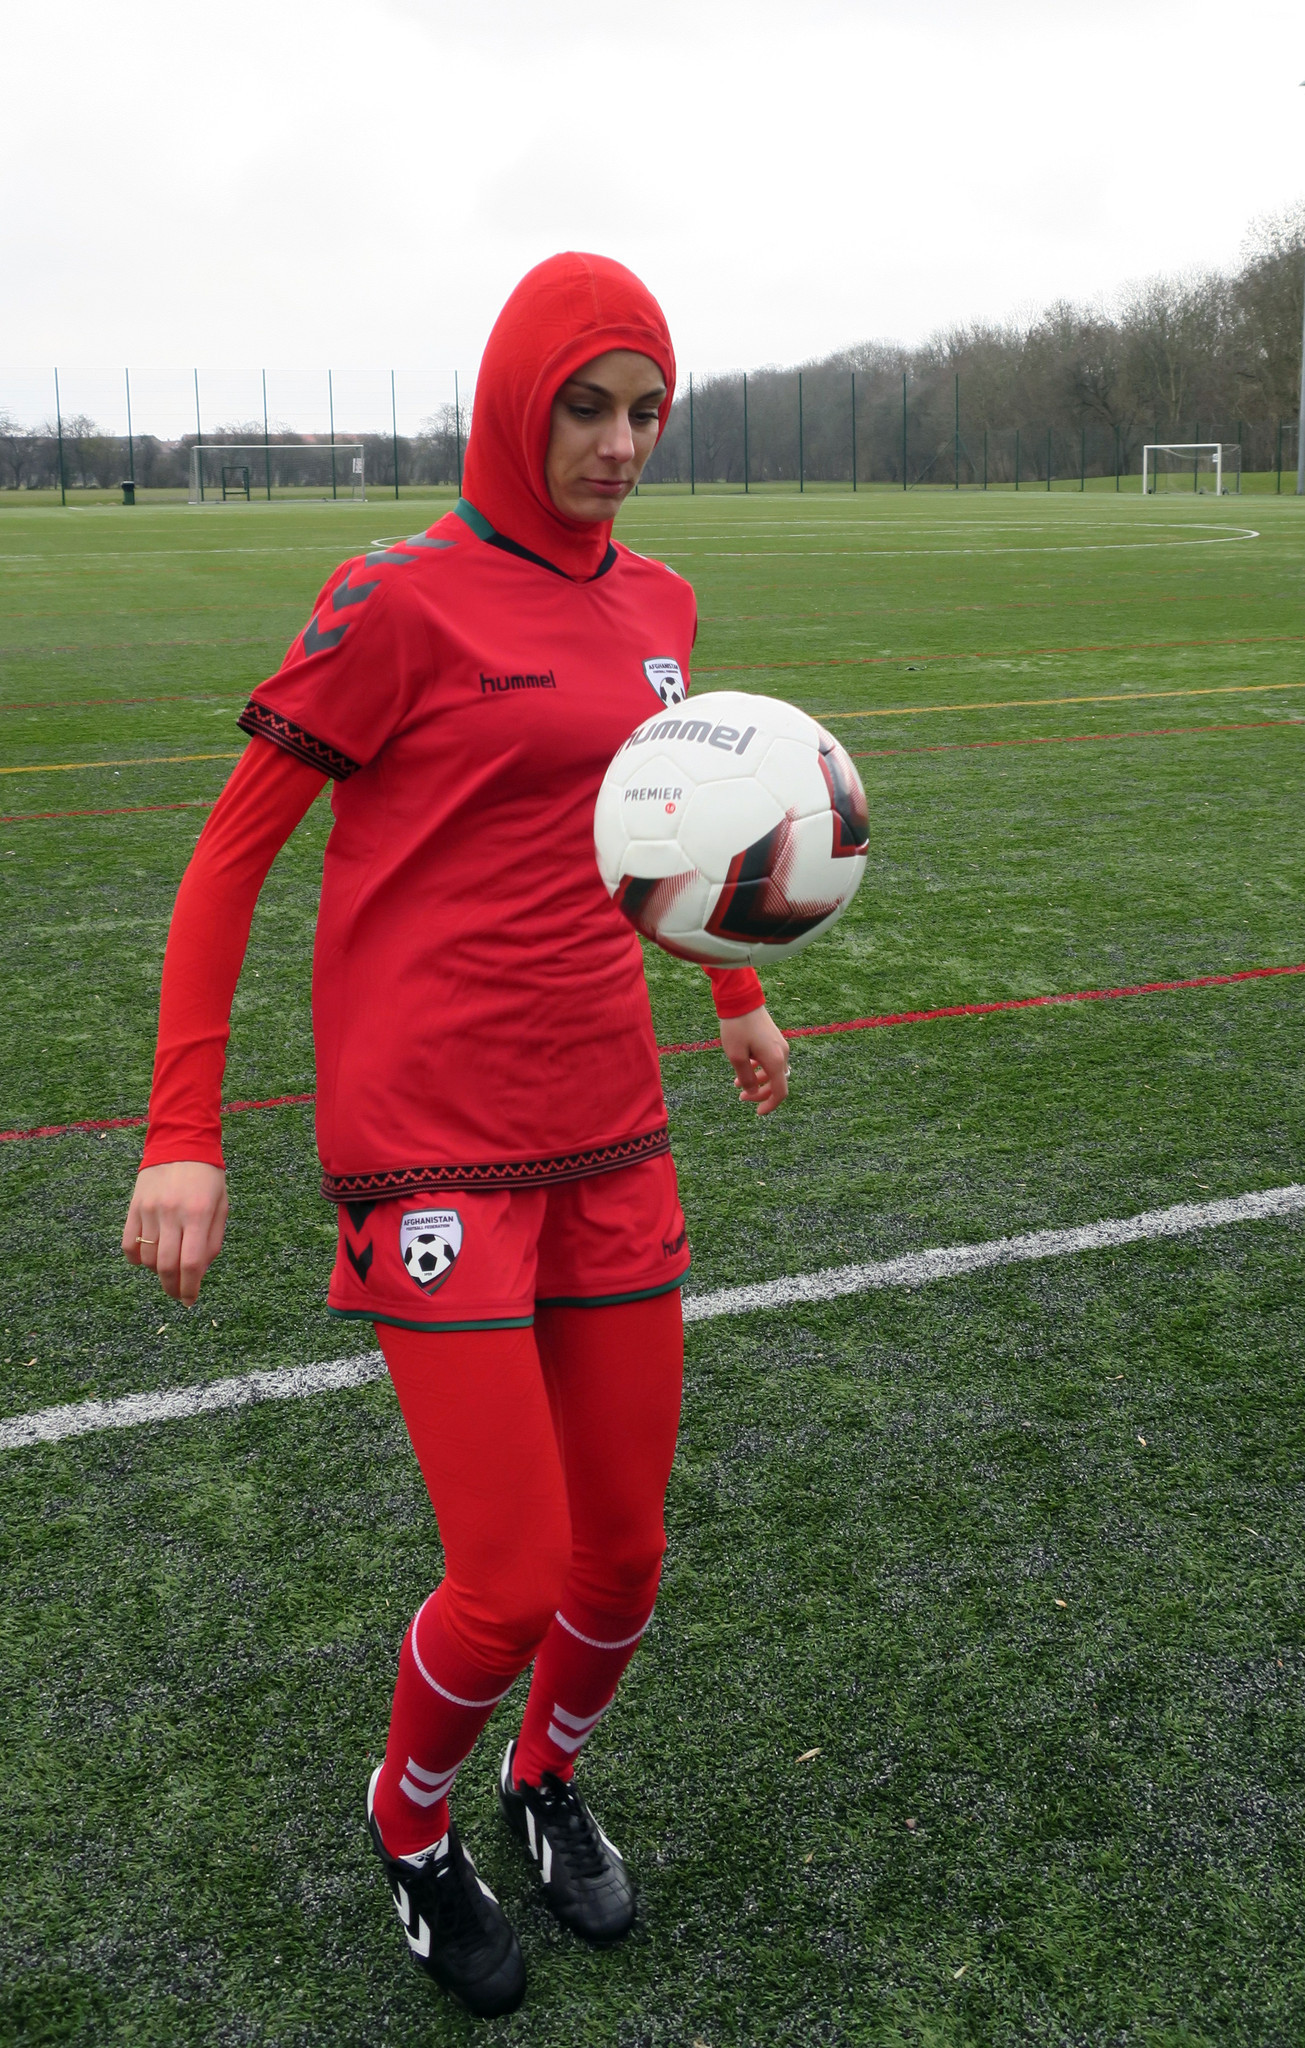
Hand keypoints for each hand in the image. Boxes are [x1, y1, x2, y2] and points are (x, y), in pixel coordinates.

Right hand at [122, 1161, 228, 1305]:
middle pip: (166, 1266)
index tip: (190, 1300)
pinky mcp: (133, 1207)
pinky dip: (136, 1259)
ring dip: (157, 1273)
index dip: (190, 1287)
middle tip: (178, 1295)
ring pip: (147, 1258)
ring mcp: (149, 1210)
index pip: (192, 1262)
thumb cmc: (207, 1178)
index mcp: (198, 1213)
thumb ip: (212, 1241)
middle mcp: (171, 1213)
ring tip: (168, 1270)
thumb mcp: (221, 1206)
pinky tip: (148, 1258)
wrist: (180, 1143)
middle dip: (173, 1288)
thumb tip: (199, 1273)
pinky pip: (128, 1245)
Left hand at [719, 1005, 790, 1115]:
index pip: (780, 1092)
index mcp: (775, 1060)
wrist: (741, 999)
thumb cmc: (737, 1027)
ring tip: (736, 1083)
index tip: (758, 1112)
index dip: (770, 1105)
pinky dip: (759, 1069)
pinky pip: (770, 1061)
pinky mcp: (774, 1039)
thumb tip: (752, 1092)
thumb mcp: (736, 1056)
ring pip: (772, 1072)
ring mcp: (780, 1046)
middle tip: (740, 1097)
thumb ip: (745, 1077)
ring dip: (757, 1081)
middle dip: (759, 1094)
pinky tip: (744, 1067)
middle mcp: (782, 1054)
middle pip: (776, 1083)